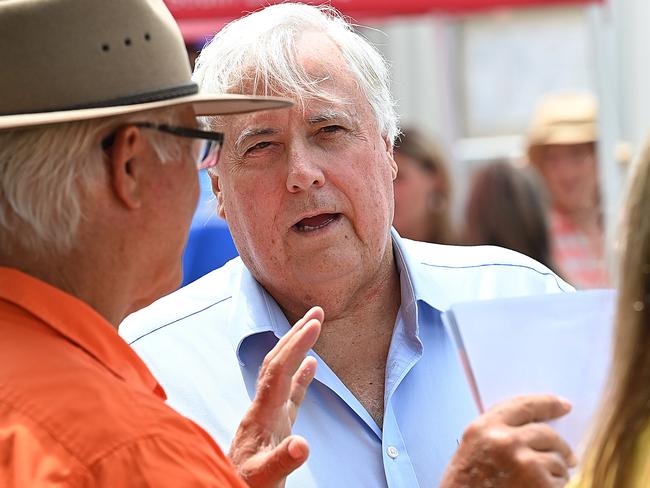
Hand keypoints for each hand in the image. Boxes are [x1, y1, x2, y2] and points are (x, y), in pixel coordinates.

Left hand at [228, 306, 322, 487]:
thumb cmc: (243, 485)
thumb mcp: (263, 478)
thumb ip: (281, 460)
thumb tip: (304, 444)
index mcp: (261, 415)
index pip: (279, 370)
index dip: (296, 345)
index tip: (314, 324)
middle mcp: (263, 407)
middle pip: (278, 360)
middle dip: (296, 334)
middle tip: (317, 312)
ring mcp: (269, 414)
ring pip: (282, 371)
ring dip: (296, 347)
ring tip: (313, 326)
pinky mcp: (275, 424)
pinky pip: (290, 391)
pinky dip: (301, 375)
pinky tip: (312, 365)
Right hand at [440, 394, 576, 487]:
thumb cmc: (465, 486)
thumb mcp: (472, 449)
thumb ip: (497, 432)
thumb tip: (534, 427)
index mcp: (485, 428)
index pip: (523, 406)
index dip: (547, 404)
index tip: (563, 405)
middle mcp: (505, 440)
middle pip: (547, 433)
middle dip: (561, 447)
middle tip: (569, 458)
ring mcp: (524, 462)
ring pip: (557, 459)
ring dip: (558, 471)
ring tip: (545, 481)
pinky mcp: (539, 483)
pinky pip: (559, 481)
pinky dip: (556, 487)